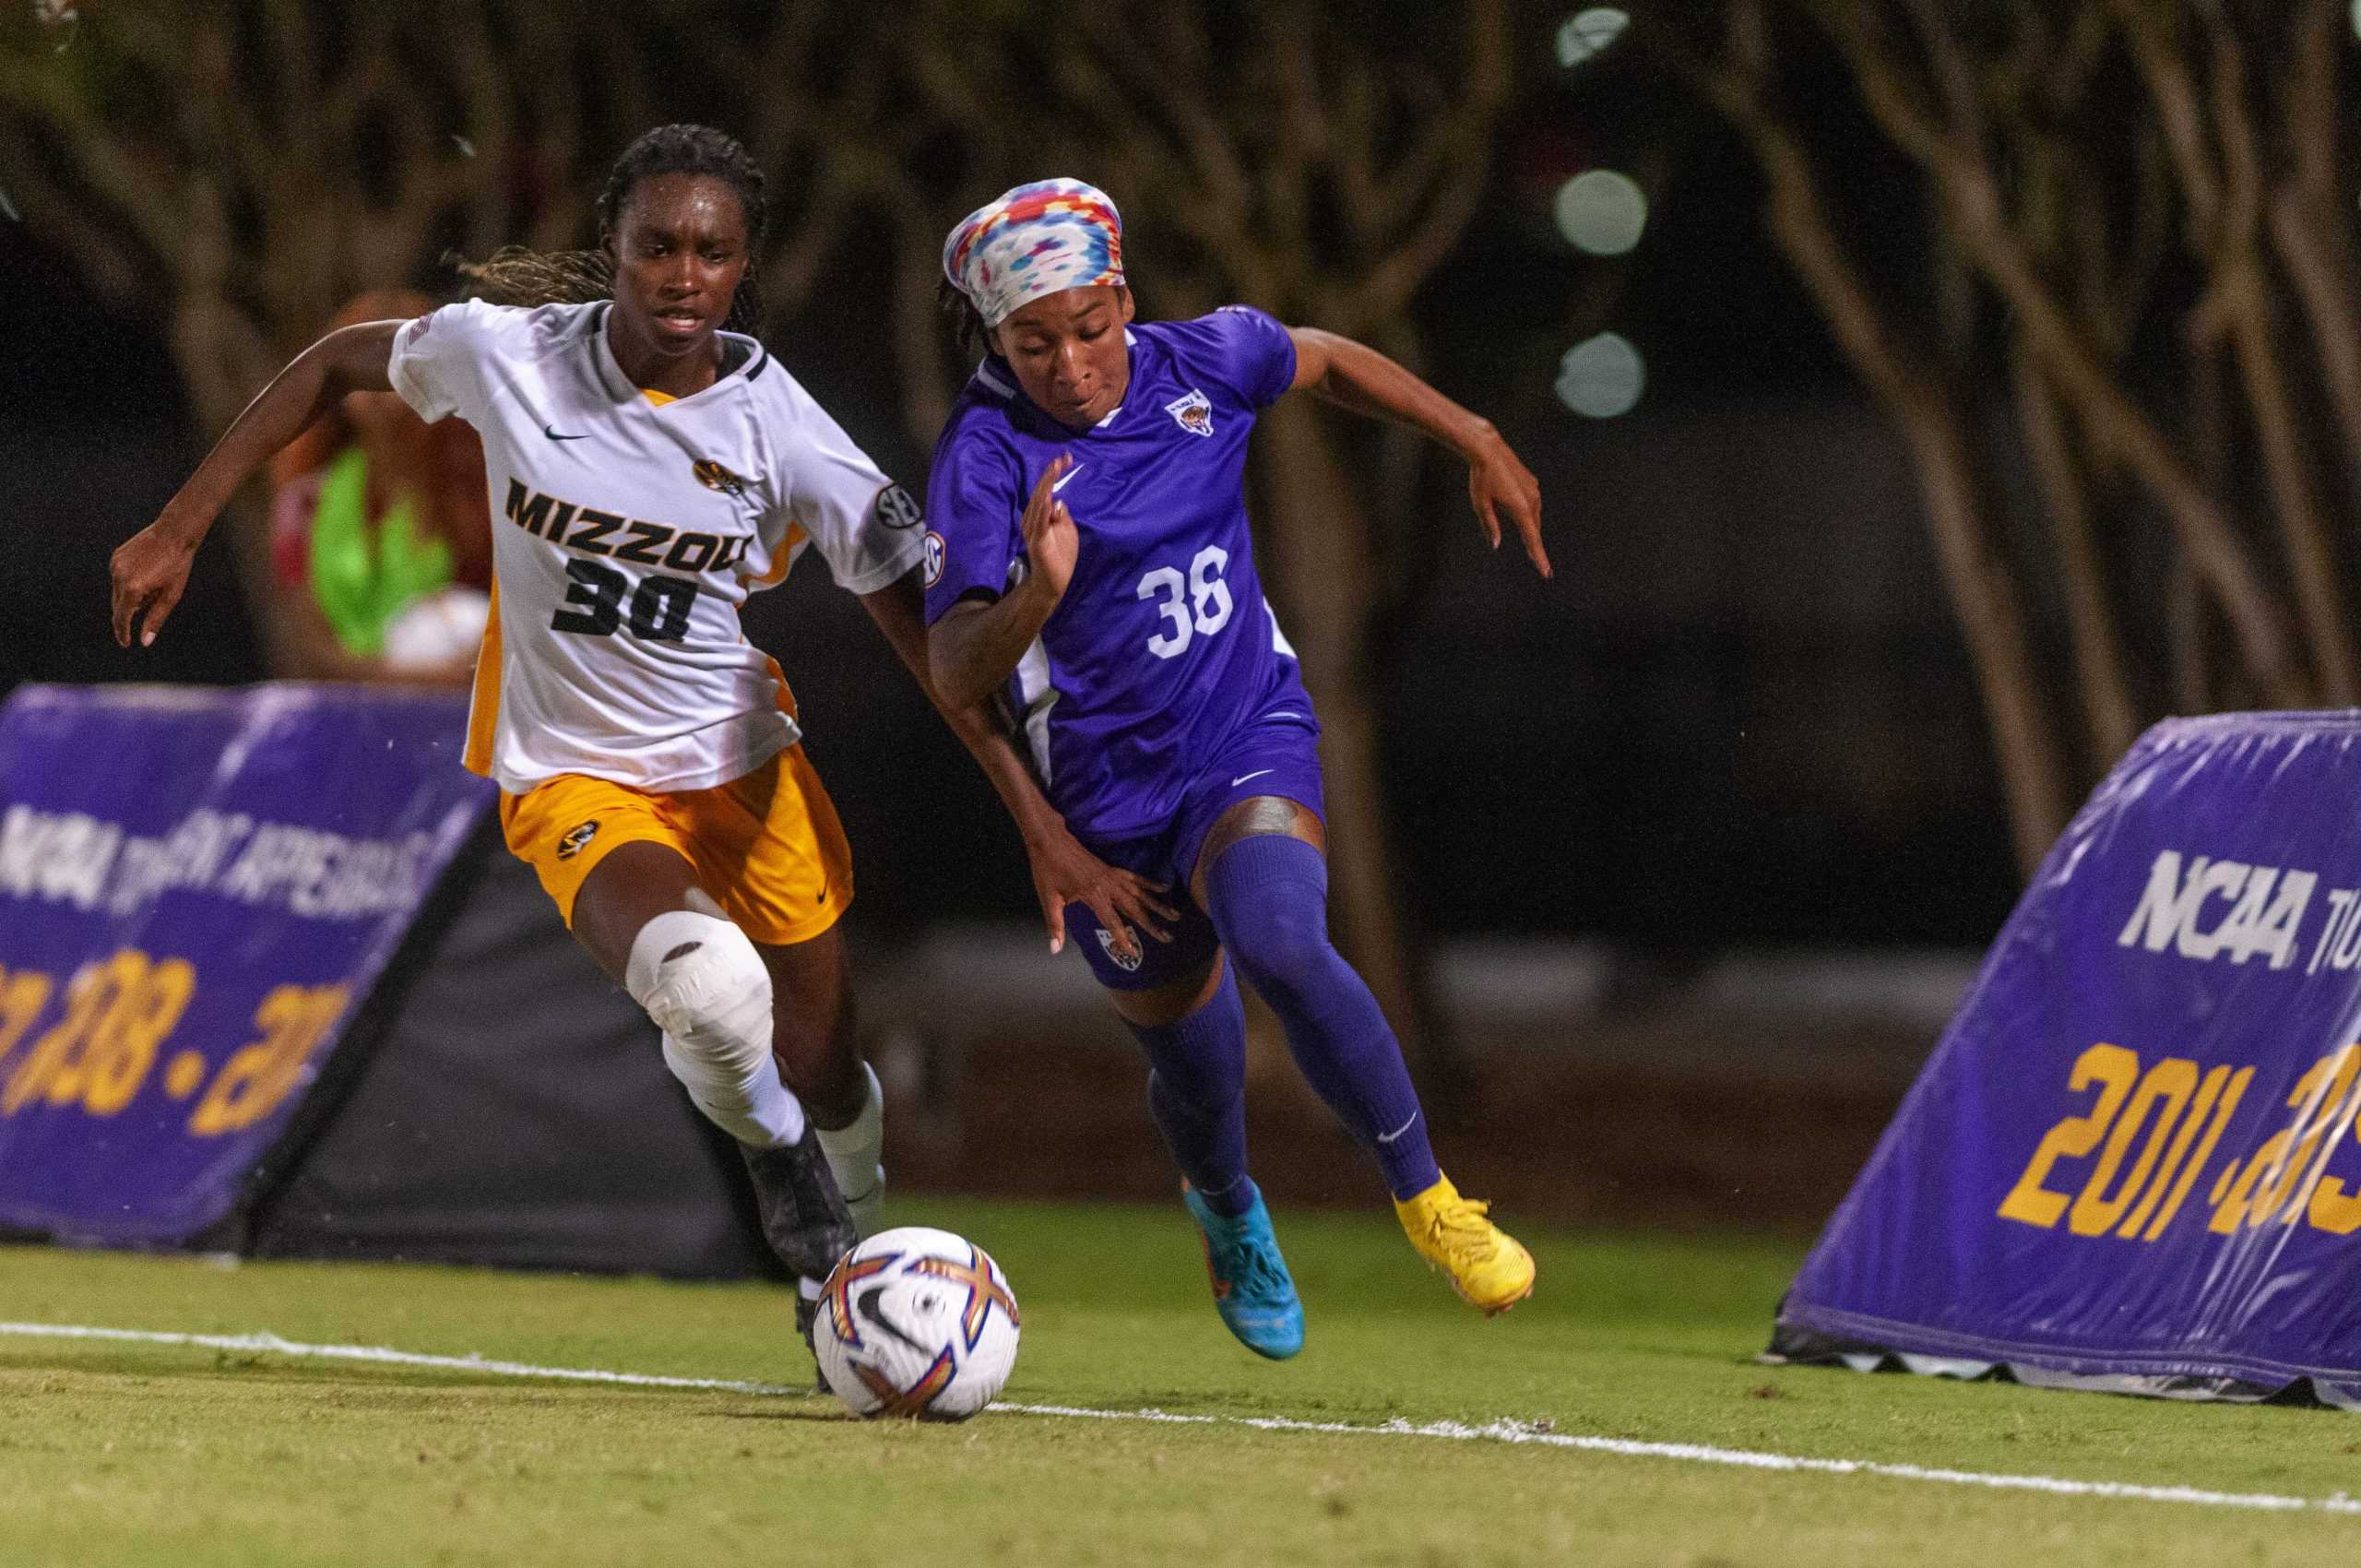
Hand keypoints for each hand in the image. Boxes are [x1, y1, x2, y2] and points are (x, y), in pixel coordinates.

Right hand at [110, 517, 200, 646]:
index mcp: (132, 589)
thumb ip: (155, 619)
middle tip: (154, 597)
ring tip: (156, 580)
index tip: (126, 643)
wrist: (174, 533)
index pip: (121, 618)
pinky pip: (119, 577)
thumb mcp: (171, 596)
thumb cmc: (177, 566)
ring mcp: (115, 565)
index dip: (123, 633)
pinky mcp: (115, 557)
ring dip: (132, 595)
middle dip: (132, 611)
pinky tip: (147, 571)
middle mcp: (118, 577)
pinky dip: (129, 582)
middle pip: (119, 605)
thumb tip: (144, 642)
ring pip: (119, 591)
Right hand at [1021, 453, 1079, 601]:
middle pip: (1040, 493)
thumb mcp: (1066, 529)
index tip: (1065, 458)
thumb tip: (1058, 498)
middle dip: (1050, 475)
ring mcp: (1033, 531)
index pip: (1045, 490)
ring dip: (1046, 486)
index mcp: (1039, 516)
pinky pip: (1040, 523)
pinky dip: (1043, 509)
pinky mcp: (1038, 542)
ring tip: (1054, 470)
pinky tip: (1048, 496)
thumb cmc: (1060, 556)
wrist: (1053, 583)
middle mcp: (1032, 520)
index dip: (1053, 474)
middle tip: (1061, 459)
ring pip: (1038, 503)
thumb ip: (1061, 514)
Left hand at [1024, 817, 1180, 960]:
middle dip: (1151, 924)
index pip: (1112, 922)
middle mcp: (1108, 886)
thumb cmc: (1047, 870)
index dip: (1122, 938)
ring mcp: (1112, 876)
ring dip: (1158, 905)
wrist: (1051, 840)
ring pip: (1140, 893)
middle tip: (1168, 938)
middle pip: (1134, 909)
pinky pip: (1136, 877)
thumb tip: (1055, 950)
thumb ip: (1055, 925)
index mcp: (1093, 895)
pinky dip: (1150, 883)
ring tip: (1175, 915)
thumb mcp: (1048, 898)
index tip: (1133, 951)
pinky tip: (1164, 887)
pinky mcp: (1112, 868)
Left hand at [1465, 428, 1549, 578]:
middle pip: (1533, 530)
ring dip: (1529, 528)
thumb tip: (1496, 545)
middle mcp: (1532, 500)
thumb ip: (1490, 526)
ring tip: (1525, 540)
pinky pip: (1531, 504)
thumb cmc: (1481, 479)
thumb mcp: (1480, 505)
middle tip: (1539, 566)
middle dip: (1534, 546)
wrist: (1488, 449)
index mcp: (1520, 509)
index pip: (1532, 540)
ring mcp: (1534, 490)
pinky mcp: (1532, 483)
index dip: (1539, 558)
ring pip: (1533, 517)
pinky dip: (1527, 513)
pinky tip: (1518, 512)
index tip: (1546, 573)